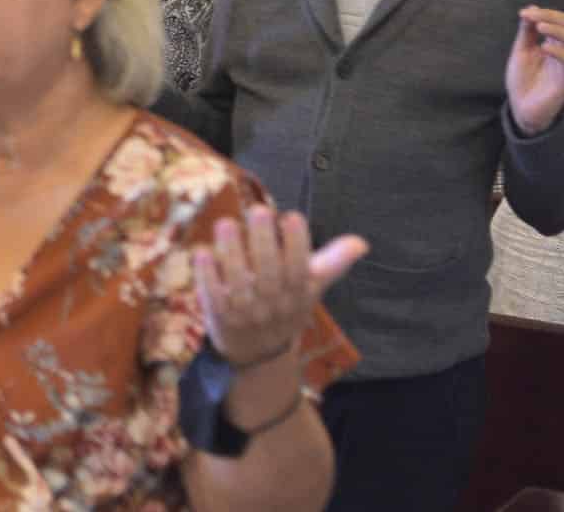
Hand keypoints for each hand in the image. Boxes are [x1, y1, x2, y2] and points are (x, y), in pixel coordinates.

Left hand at [196, 204, 365, 367]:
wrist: (257, 352)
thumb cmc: (285, 307)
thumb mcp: (311, 287)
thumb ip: (332, 262)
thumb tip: (361, 242)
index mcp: (297, 293)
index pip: (300, 268)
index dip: (297, 244)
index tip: (293, 217)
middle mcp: (273, 302)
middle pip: (269, 271)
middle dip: (264, 241)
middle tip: (259, 210)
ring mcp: (245, 310)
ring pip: (239, 281)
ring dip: (232, 252)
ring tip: (226, 223)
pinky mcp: (218, 314)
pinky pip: (213, 294)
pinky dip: (208, 276)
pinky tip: (202, 253)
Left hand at [506, 6, 563, 134]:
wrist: (521, 107)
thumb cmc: (522, 79)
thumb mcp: (522, 51)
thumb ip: (527, 32)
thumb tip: (531, 7)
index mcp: (555, 43)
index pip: (560, 21)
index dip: (545, 14)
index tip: (524, 13)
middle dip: (552, 17)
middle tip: (531, 17)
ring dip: (559, 31)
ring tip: (540, 27)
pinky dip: (561, 52)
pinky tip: (544, 47)